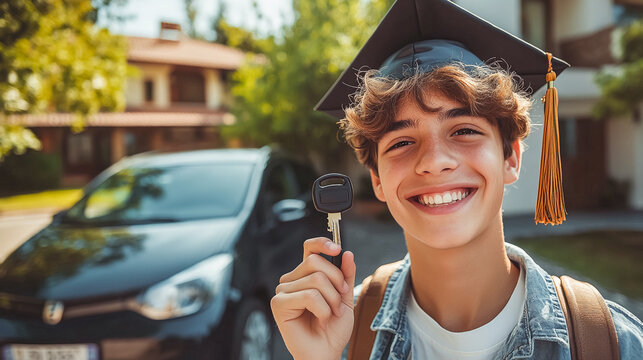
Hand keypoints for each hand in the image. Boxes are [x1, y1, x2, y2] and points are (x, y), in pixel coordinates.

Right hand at [271, 237, 355, 359]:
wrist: (326, 352)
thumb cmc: (333, 328)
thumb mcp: (345, 297)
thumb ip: (345, 275)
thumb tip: (346, 253)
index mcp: (305, 275)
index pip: (309, 248)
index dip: (322, 243)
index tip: (337, 248)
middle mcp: (291, 280)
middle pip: (315, 262)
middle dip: (336, 281)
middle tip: (340, 301)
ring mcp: (283, 291)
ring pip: (315, 280)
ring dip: (331, 300)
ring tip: (330, 314)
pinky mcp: (278, 304)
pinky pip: (309, 295)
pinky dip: (322, 309)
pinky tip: (320, 319)